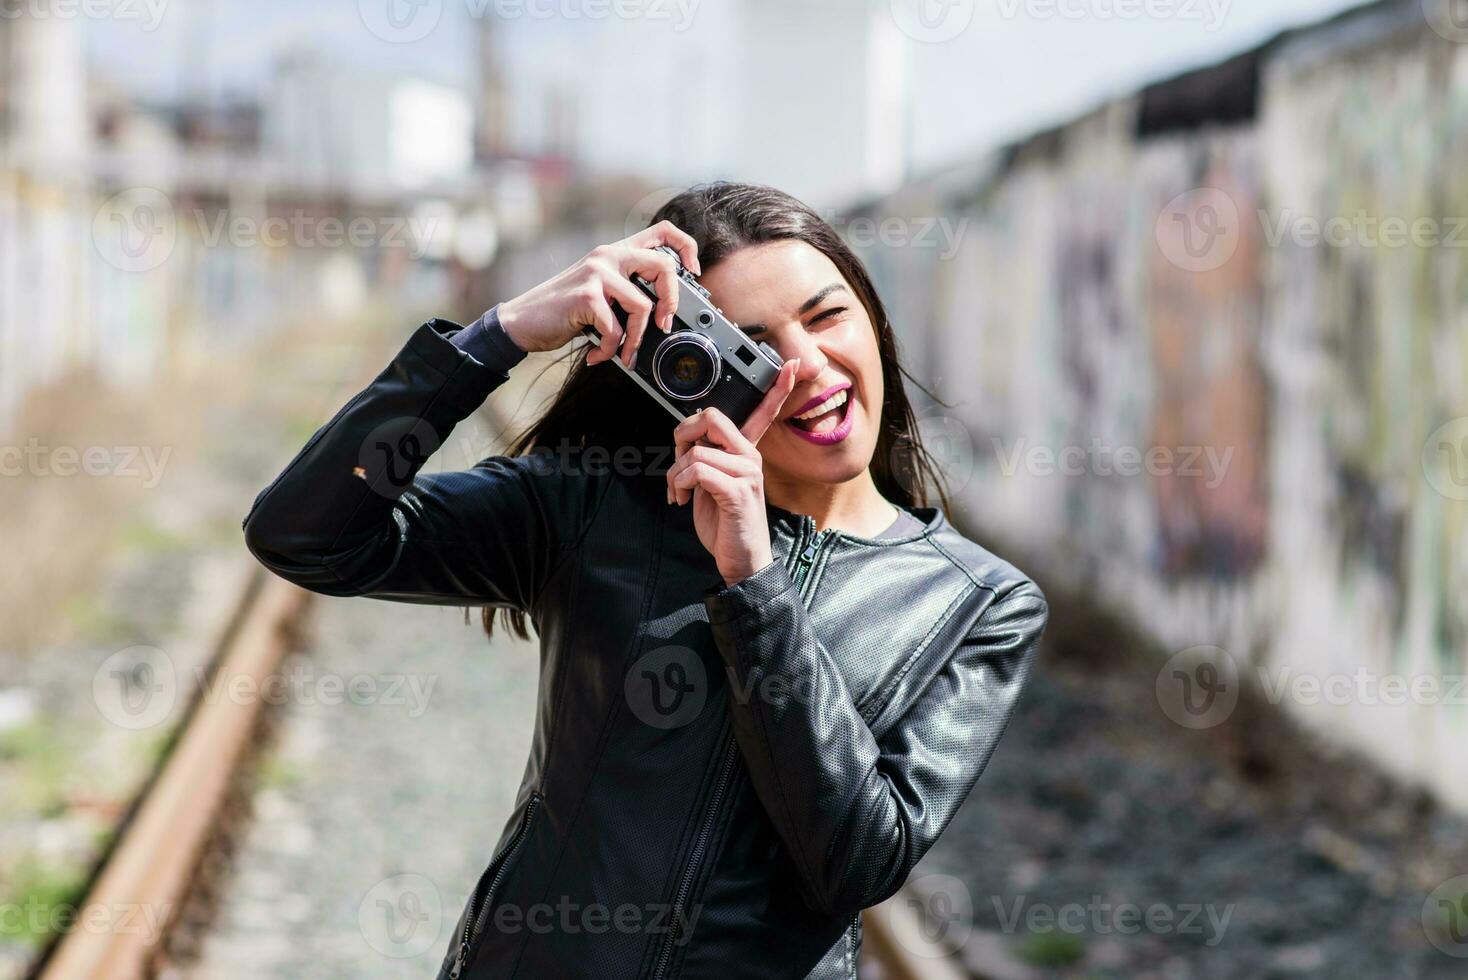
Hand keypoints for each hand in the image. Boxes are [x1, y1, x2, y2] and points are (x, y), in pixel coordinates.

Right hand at [494, 221, 701, 368]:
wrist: (521, 321)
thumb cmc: (562, 311)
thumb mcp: (598, 291)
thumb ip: (625, 291)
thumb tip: (663, 314)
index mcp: (615, 252)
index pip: (662, 231)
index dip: (686, 247)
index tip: (692, 273)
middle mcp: (608, 256)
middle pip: (664, 265)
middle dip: (671, 302)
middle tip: (663, 326)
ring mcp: (597, 273)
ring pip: (642, 305)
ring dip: (635, 339)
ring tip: (623, 354)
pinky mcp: (586, 296)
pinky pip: (616, 329)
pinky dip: (610, 350)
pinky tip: (598, 355)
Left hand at [665, 358, 802, 585]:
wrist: (740, 561)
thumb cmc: (725, 524)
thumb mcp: (711, 485)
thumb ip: (704, 459)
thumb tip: (686, 441)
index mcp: (746, 452)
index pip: (763, 412)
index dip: (777, 387)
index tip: (794, 365)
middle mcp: (751, 457)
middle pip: (710, 417)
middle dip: (681, 436)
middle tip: (678, 461)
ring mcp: (747, 472)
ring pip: (695, 450)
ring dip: (675, 473)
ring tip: (679, 492)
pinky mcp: (738, 489)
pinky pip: (697, 470)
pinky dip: (680, 484)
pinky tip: (683, 500)